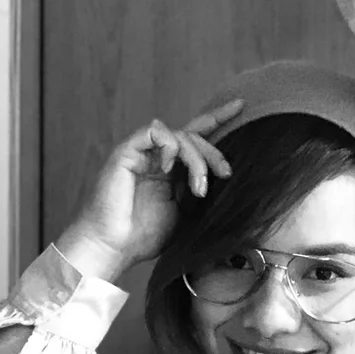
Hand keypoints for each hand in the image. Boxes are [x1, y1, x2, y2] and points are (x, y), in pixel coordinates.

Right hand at [56, 99, 242, 281]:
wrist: (113, 248)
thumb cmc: (143, 237)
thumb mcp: (185, 214)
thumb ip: (199, 192)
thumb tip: (226, 178)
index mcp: (170, 170)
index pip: (196, 137)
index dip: (217, 119)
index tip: (241, 106)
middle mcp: (156, 157)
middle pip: (193, 135)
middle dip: (214, 152)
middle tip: (226, 174)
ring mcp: (141, 153)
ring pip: (179, 134)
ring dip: (196, 158)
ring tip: (199, 188)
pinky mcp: (126, 151)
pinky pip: (154, 132)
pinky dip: (169, 146)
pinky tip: (169, 168)